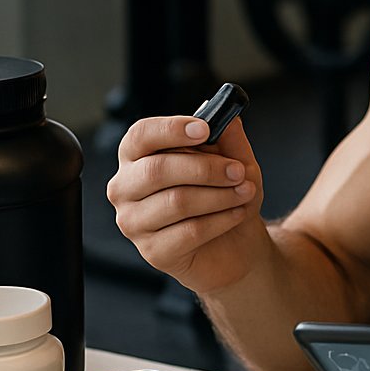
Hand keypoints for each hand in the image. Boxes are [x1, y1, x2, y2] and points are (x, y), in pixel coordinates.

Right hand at [106, 114, 264, 291]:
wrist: (235, 243)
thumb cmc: (224, 195)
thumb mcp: (234, 160)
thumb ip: (228, 137)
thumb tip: (227, 118)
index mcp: (137, 157)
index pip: (140, 135)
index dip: (171, 130)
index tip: (204, 129)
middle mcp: (125, 188)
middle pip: (156, 170)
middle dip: (204, 169)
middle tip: (237, 171)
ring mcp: (134, 223)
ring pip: (176, 202)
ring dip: (219, 195)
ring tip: (244, 192)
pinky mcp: (153, 252)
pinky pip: (189, 231)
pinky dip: (221, 219)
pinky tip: (237, 213)